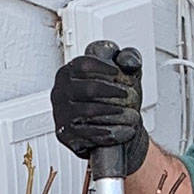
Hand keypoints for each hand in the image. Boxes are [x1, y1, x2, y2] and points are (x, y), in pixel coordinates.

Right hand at [50, 43, 148, 174]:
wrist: (107, 129)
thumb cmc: (113, 99)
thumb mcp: (123, 75)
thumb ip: (128, 59)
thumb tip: (128, 60)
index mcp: (68, 73)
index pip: (83, 65)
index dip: (102, 67)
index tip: (117, 72)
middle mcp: (60, 92)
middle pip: (88, 89)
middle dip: (111, 91)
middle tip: (128, 95)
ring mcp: (61, 113)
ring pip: (89, 111)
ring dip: (113, 112)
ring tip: (132, 115)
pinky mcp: (66, 133)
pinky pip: (89, 133)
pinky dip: (110, 132)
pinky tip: (126, 130)